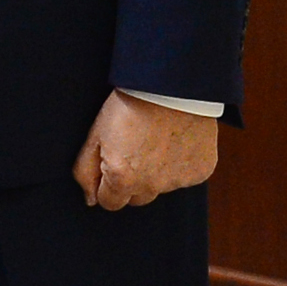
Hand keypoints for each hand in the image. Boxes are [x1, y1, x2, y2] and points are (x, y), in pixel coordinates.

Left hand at [74, 92, 220, 209]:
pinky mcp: (201, 171)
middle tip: (135, 148)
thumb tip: (91, 199)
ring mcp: (178, 180)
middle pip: (137, 198)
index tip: (114, 161)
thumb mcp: (96, 133)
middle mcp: (152, 185)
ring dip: (158, 172)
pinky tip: (177, 140)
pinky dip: (181, 163)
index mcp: (123, 179)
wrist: (171, 83)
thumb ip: (85, 171)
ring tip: (157, 139)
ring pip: (162, 187)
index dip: (108, 183)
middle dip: (133, 180)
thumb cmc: (130, 103)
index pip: (110, 202)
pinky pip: (186, 176)